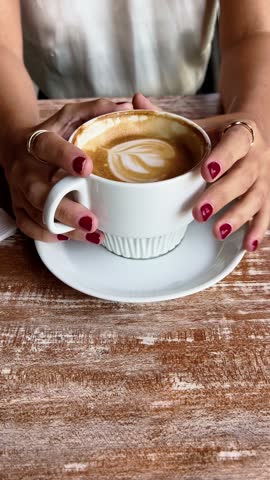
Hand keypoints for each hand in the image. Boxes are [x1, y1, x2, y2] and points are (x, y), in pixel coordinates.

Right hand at [4, 98, 131, 242]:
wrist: (16, 147)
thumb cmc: (50, 134)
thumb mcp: (69, 117)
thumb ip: (94, 111)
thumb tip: (125, 107)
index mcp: (36, 142)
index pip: (47, 147)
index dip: (65, 157)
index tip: (87, 167)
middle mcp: (25, 169)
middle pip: (39, 193)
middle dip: (65, 209)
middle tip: (91, 219)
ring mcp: (20, 192)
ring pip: (37, 215)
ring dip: (64, 227)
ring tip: (92, 233)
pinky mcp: (19, 208)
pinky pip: (29, 227)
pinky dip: (48, 235)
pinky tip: (70, 236)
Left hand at [134, 95, 269, 251]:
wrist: (254, 133)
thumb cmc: (221, 134)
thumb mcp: (201, 124)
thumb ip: (169, 117)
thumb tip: (137, 102)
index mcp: (242, 133)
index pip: (236, 143)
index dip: (223, 157)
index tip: (205, 172)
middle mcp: (257, 157)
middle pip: (244, 176)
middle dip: (222, 195)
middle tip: (199, 211)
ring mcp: (264, 179)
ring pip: (255, 198)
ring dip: (237, 217)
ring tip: (217, 231)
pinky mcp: (266, 197)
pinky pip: (265, 215)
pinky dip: (256, 231)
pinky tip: (246, 245)